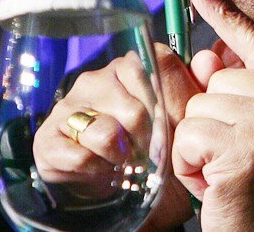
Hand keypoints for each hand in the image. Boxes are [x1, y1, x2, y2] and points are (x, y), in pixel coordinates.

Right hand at [32, 45, 200, 229]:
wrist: (120, 195)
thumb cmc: (155, 153)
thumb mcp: (182, 124)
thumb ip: (195, 89)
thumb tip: (206, 59)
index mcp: (132, 67)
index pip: (158, 68)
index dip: (170, 108)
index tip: (171, 129)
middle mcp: (97, 79)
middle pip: (137, 110)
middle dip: (149, 142)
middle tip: (148, 155)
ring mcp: (69, 106)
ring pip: (107, 133)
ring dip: (121, 159)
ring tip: (124, 162)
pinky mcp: (47, 138)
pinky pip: (79, 156)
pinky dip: (97, 172)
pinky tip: (101, 171)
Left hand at [173, 0, 253, 230]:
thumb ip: (242, 91)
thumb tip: (204, 55)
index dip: (226, 16)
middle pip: (224, 77)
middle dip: (215, 119)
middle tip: (236, 159)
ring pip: (203, 104)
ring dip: (201, 143)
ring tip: (227, 174)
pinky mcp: (251, 144)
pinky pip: (191, 132)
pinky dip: (190, 162)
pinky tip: (217, 183)